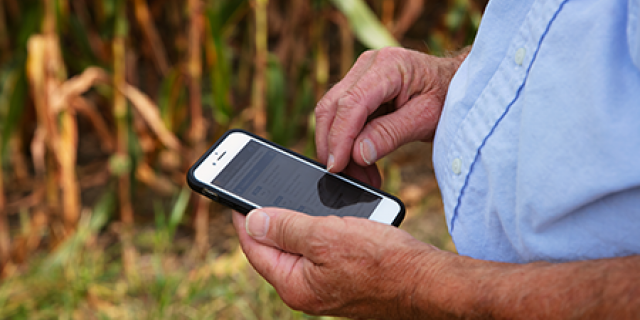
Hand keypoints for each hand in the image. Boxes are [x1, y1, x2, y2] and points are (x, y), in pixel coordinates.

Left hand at [232, 209, 441, 318]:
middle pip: (273, 248)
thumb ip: (286, 228)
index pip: (254, 247)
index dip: (242, 217)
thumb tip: (251, 221)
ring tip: (289, 195)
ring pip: (299, 247)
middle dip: (266, 218)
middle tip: (260, 189)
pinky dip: (317, 229)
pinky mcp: (344, 277)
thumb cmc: (383, 261)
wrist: (429, 282)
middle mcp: (306, 290)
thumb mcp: (326, 237)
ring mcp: (326, 285)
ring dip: (294, 221)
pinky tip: (323, 211)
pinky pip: (320, 250)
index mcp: (294, 284)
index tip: (232, 193)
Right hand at [315, 47, 466, 183]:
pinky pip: (342, 117)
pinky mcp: (358, 88)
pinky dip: (347, 144)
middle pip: (332, 107)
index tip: (336, 166)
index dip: (340, 137)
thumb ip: (390, 134)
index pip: (351, 103)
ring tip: (362, 177)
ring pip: (332, 114)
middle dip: (333, 147)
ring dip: (340, 149)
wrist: (456, 84)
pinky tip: (362, 165)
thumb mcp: (425, 119)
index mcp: (389, 66)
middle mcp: (369, 65)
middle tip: (346, 178)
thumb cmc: (448, 98)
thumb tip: (357, 154)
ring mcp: (361, 74)